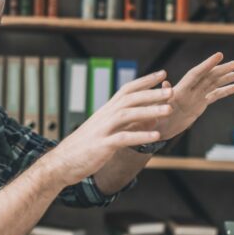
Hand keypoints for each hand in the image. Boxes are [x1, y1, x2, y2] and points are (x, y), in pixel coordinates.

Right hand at [43, 70, 172, 185]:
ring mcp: (102, 130)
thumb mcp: (107, 132)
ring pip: (127, 115)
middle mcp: (104, 116)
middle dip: (151, 93)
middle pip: (129, 99)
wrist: (62, 162)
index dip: (144, 81)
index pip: (127, 90)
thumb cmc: (86, 147)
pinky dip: (140, 136)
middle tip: (171, 90)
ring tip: (169, 110)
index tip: (162, 72)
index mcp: (106, 111)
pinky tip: (156, 137)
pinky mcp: (102, 145)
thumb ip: (129, 124)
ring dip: (149, 111)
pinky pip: (123, 138)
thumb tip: (153, 120)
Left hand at [154, 52, 233, 140]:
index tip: (219, 55)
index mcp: (180, 90)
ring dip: (228, 78)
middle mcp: (189, 90)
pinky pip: (216, 95)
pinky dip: (227, 90)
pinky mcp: (199, 104)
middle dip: (223, 69)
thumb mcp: (156, 109)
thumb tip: (165, 84)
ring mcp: (195, 96)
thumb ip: (162, 97)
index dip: (206, 65)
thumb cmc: (152, 119)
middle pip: (208, 77)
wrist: (156, 130)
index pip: (195, 74)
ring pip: (214, 84)